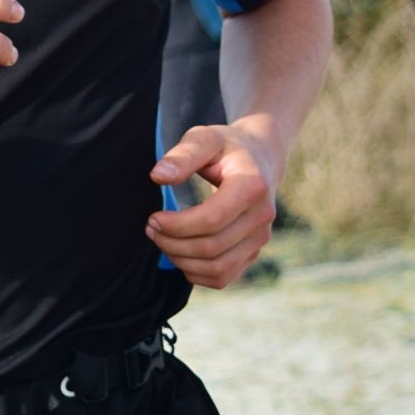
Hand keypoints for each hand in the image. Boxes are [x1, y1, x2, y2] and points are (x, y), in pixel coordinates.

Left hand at [146, 124, 280, 286]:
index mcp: (252, 187)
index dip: (176, 225)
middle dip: (172, 243)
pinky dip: (196, 274)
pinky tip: (179, 254)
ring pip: (217, 268)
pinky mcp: (253, 251)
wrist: (258, 158)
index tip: (153, 218)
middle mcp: (263, 216)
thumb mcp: (203, 138)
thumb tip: (159, 176)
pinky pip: (223, 277)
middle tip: (151, 227)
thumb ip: (182, 154)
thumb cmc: (224, 147)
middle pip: (211, 247)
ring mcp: (261, 237)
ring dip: (180, 260)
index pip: (212, 220)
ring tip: (161, 240)